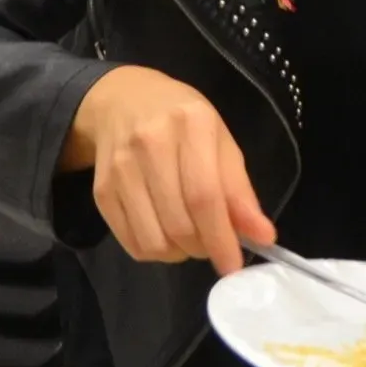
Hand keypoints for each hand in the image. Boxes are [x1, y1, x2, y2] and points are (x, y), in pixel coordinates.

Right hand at [65, 65, 274, 272]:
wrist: (123, 101)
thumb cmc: (183, 121)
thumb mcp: (221, 142)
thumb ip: (240, 190)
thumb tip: (263, 237)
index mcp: (191, 124)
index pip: (205, 195)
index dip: (221, 237)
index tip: (235, 265)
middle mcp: (151, 144)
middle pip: (179, 222)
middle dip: (203, 247)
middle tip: (214, 244)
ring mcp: (120, 168)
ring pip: (153, 239)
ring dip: (179, 253)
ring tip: (192, 238)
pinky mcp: (101, 190)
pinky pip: (131, 242)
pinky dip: (155, 251)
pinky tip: (167, 234)